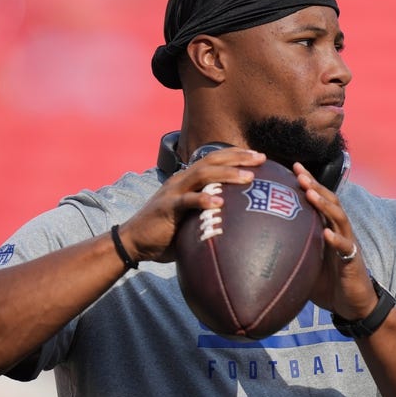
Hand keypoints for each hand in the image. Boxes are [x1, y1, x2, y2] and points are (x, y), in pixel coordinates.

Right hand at [118, 148, 266, 263]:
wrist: (134, 241)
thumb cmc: (167, 232)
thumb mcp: (191, 218)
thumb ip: (209, 213)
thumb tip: (238, 222)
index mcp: (187, 180)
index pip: (214, 159)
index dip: (236, 155)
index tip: (259, 157)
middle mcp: (181, 180)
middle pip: (212, 160)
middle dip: (237, 157)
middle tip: (261, 159)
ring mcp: (173, 192)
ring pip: (202, 175)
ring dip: (226, 174)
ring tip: (247, 178)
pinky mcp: (166, 208)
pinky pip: (186, 201)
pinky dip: (203, 199)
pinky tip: (219, 202)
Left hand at [293, 162, 378, 319]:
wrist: (353, 305)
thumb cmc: (328, 283)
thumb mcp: (306, 264)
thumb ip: (291, 251)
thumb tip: (259, 247)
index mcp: (328, 229)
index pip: (319, 200)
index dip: (309, 183)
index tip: (293, 167)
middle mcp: (339, 232)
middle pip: (329, 202)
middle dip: (315, 185)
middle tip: (299, 172)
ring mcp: (348, 244)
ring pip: (339, 218)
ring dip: (324, 205)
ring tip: (311, 193)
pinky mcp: (353, 261)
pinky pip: (345, 248)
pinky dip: (336, 240)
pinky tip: (326, 233)